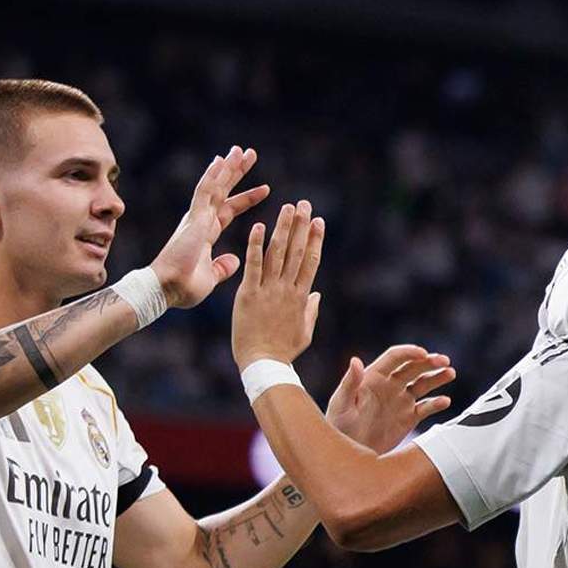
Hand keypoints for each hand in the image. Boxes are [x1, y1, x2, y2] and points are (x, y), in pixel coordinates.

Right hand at [151, 147, 270, 308]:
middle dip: (236, 173)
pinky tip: (221, 161)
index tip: (266, 189)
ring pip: (214, 185)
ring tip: (240, 150)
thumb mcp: (211, 275)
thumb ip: (222, 266)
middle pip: (223, 190)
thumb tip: (234, 260)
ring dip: (227, 167)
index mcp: (206, 232)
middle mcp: (201, 220)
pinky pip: (204, 192)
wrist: (168, 289)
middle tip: (249, 154)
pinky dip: (213, 176)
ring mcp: (197, 217)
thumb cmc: (185, 286)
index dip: (247, 198)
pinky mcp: (194, 219)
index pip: (230, 209)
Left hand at [231, 201, 326, 367]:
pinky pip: (254, 265)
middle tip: (305, 204)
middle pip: (297, 252)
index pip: (310, 261)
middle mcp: (287, 289)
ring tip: (287, 207)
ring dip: (284, 228)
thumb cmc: (283, 351)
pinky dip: (256, 245)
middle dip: (302, 226)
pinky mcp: (249, 294)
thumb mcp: (304, 332)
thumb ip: (311, 310)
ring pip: (278, 254)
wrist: (262, 363)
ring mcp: (269, 290)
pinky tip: (259, 226)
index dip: (315, 240)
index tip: (319, 221)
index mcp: (301, 297)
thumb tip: (317, 293)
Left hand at [327, 345, 456, 452]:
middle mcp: (390, 385)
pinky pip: (426, 407)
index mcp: (373, 377)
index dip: (410, 353)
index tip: (424, 353)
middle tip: (445, 361)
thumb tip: (356, 360)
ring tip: (451, 373)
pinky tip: (445, 401)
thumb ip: (350, 383)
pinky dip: (436, 404)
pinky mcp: (409, 417)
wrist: (349, 453)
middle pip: (413, 367)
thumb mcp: (341, 404)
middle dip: (429, 362)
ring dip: (437, 378)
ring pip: (423, 384)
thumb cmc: (339, 427)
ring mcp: (401, 401)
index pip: (395, 357)